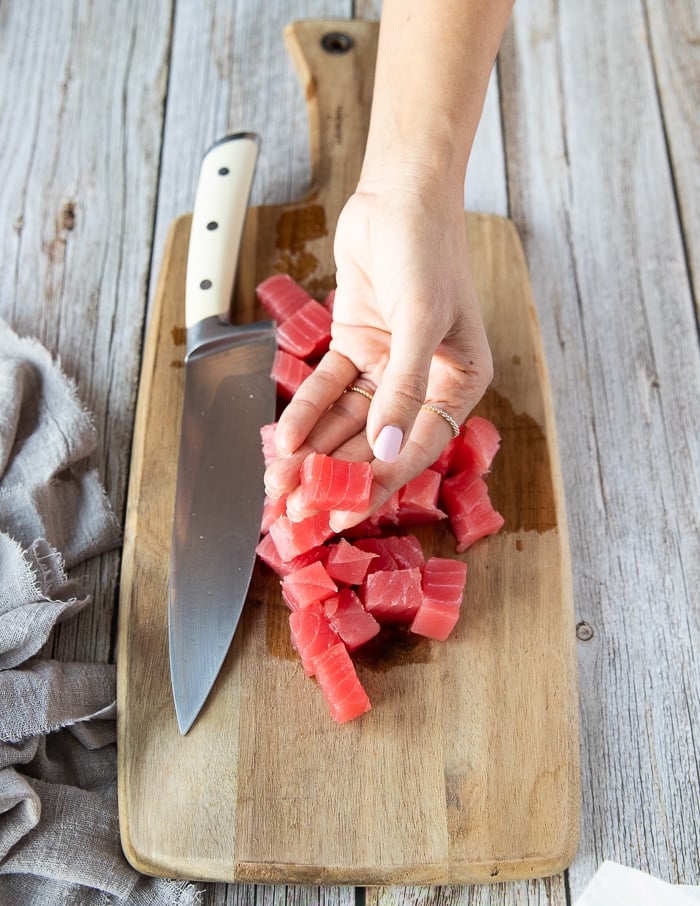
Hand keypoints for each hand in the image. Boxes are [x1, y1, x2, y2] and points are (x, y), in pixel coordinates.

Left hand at [264, 173, 492, 530]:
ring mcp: (387, 366)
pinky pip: (329, 390)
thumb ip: (404, 388)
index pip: (415, 448)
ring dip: (315, 452)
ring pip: (346, 423)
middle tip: (299, 512)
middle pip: (375, 443)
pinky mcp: (357, 347)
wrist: (398, 194)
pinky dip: (307, 412)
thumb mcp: (422, 320)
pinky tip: (285, 439)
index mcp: (458, 383)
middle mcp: (423, 381)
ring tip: (282, 486)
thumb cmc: (427, 249)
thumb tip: (386, 448)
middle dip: (336, 478)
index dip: (378, 485)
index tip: (342, 516)